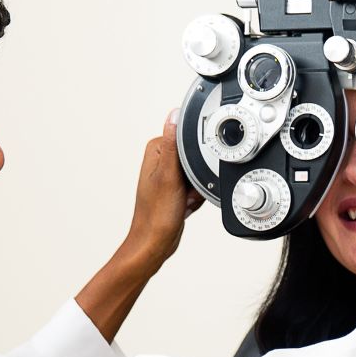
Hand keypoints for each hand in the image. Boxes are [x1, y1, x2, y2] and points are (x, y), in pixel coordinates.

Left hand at [120, 114, 204, 274]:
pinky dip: (197, 197)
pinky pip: (198, 186)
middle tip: (184, 191)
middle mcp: (160, 160)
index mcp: (156, 149)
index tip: (186, 174)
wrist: (156, 242)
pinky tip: (186, 205)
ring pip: (200, 172)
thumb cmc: (157, 215)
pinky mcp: (176, 188)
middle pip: (196, 156)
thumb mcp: (169, 175)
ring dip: (198, 188)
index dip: (194, 158)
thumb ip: (173, 144)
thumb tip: (174, 114)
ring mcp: (169, 175)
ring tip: (184, 200)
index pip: (187, 138)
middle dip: (197, 176)